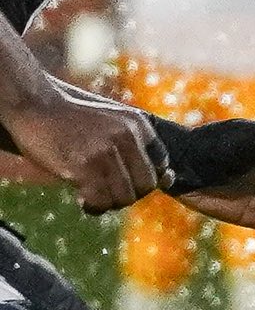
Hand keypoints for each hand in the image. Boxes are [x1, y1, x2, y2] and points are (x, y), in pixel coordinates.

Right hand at [3, 76, 168, 211]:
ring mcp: (106, 152)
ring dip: (110, 202)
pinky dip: (94, 206)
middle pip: (146, 185)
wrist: (33, 102)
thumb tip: (167, 178)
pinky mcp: (85, 166)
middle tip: (108, 192)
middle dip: (129, 194)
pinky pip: (101, 200)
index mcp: (138, 125)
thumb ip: (136, 143)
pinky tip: (83, 201)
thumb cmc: (71, 115)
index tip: (129, 181)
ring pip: (125, 196)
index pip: (161, 163)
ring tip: (94, 197)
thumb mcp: (112, 119)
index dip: (147, 179)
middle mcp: (127, 137)